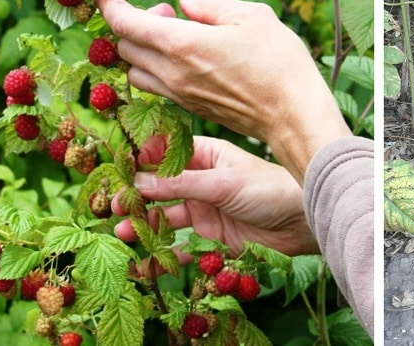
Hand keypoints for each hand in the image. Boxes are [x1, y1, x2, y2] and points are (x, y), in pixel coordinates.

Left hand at [95, 0, 350, 182]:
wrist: (293, 116)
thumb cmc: (279, 63)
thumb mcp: (253, 17)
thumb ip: (213, 6)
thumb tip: (186, 3)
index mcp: (182, 44)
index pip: (126, 23)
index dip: (111, 6)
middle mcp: (173, 73)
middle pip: (126, 48)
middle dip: (135, 25)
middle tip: (168, 15)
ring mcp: (181, 96)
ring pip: (137, 72)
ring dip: (145, 52)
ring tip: (178, 41)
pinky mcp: (193, 110)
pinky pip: (159, 89)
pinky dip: (159, 71)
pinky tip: (190, 62)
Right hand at [113, 136, 319, 262]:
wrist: (302, 222)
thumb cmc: (269, 189)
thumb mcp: (223, 184)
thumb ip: (180, 185)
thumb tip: (137, 182)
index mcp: (206, 155)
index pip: (165, 152)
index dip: (140, 160)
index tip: (116, 171)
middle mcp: (202, 179)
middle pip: (159, 186)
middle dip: (135, 196)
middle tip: (112, 207)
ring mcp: (205, 207)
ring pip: (166, 214)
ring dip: (144, 223)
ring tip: (122, 233)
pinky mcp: (212, 234)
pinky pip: (182, 242)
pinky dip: (165, 252)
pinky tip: (148, 261)